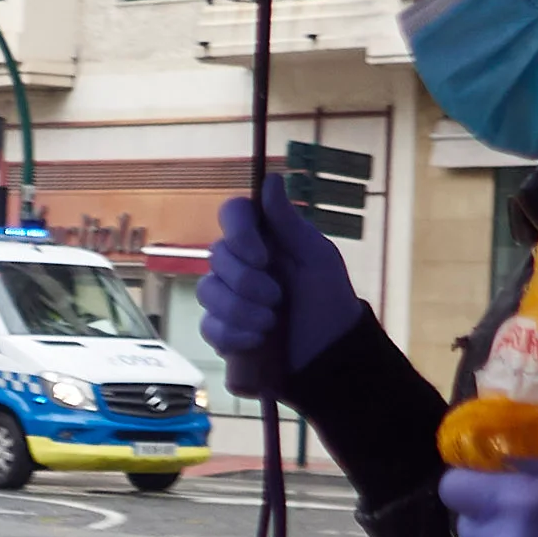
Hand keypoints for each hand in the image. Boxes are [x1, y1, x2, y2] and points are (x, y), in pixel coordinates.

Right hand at [203, 178, 367, 397]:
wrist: (329, 357)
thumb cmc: (329, 302)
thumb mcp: (318, 259)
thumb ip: (290, 223)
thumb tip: (270, 179)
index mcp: (264, 239)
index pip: (233, 214)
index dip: (239, 232)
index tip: (261, 256)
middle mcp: (240, 264)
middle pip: (216, 255)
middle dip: (246, 282)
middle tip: (278, 299)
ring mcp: (228, 298)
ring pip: (207, 292)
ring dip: (241, 311)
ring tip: (271, 324)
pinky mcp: (223, 331)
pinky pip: (209, 326)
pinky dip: (234, 335)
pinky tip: (258, 341)